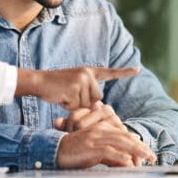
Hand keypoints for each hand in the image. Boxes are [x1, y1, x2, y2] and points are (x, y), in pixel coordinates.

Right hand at [15, 66, 139, 109]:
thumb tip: (98, 107)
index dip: (124, 72)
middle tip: (69, 95)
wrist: (39, 81)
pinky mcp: (75, 88)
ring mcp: (82, 80)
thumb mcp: (75, 88)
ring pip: (87, 104)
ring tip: (64, 95)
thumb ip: (88, 95)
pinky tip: (61, 97)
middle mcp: (88, 73)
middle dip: (84, 103)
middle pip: (97, 99)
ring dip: (75, 105)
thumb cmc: (56, 87)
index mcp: (90, 72)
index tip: (138, 70)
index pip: (110, 72)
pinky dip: (68, 106)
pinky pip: (77, 106)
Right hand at [54, 102, 155, 168]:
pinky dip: (119, 156)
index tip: (146, 155)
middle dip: (141, 147)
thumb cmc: (76, 153)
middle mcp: (100, 130)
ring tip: (146, 157)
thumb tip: (126, 162)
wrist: (55, 151)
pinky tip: (128, 162)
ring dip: (135, 150)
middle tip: (152, 156)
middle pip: (125, 137)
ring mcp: (94, 137)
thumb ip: (111, 156)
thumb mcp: (96, 153)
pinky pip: (107, 150)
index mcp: (102, 129)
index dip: (137, 144)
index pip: (124, 135)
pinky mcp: (89, 146)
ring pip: (120, 142)